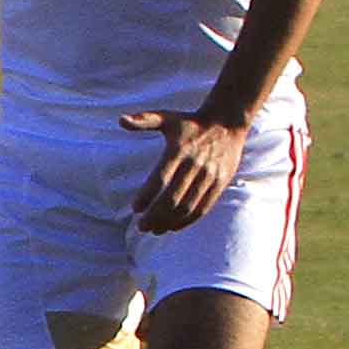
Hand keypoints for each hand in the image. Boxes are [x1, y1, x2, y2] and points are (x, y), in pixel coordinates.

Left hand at [120, 110, 243, 232]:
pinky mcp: (221, 183)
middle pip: (173, 198)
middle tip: (141, 227)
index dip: (147, 196)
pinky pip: (204, 207)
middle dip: (155, 216)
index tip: (135, 209)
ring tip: (154, 230)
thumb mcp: (166, 117)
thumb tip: (120, 120)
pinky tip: (173, 227)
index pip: (160, 179)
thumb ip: (144, 121)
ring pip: (188, 206)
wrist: (228, 122)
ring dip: (170, 222)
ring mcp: (210, 176)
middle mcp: (195, 165)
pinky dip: (188, 221)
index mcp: (179, 151)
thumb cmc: (190, 123)